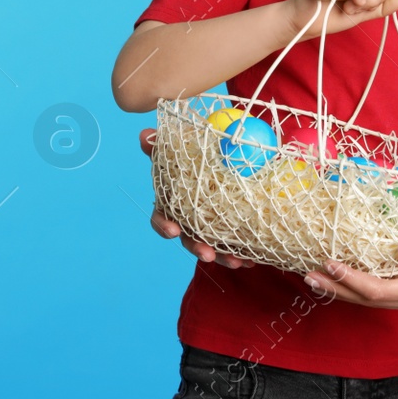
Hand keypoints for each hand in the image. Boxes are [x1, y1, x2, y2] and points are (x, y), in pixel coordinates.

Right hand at [139, 128, 253, 268]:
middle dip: (196, 247)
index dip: (164, 225)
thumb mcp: (184, 146)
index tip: (173, 230)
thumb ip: (165, 144)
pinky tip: (251, 260)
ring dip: (222, 257)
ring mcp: (208, 227)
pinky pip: (232, 247)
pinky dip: (240, 255)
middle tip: (207, 253)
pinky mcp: (228, 232)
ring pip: (211, 246)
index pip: (161, 217)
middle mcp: (188, 218)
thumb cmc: (200, 154)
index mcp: (174, 200)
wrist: (229, 156)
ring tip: (237, 262)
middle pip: (187, 238)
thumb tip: (145, 136)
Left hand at [302, 237, 397, 312]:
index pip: (377, 290)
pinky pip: (383, 293)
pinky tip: (351, 276)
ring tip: (319, 277)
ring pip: (372, 299)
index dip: (350, 279)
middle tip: (307, 275)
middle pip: (367, 299)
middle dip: (336, 288)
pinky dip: (360, 286)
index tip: (329, 263)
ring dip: (344, 289)